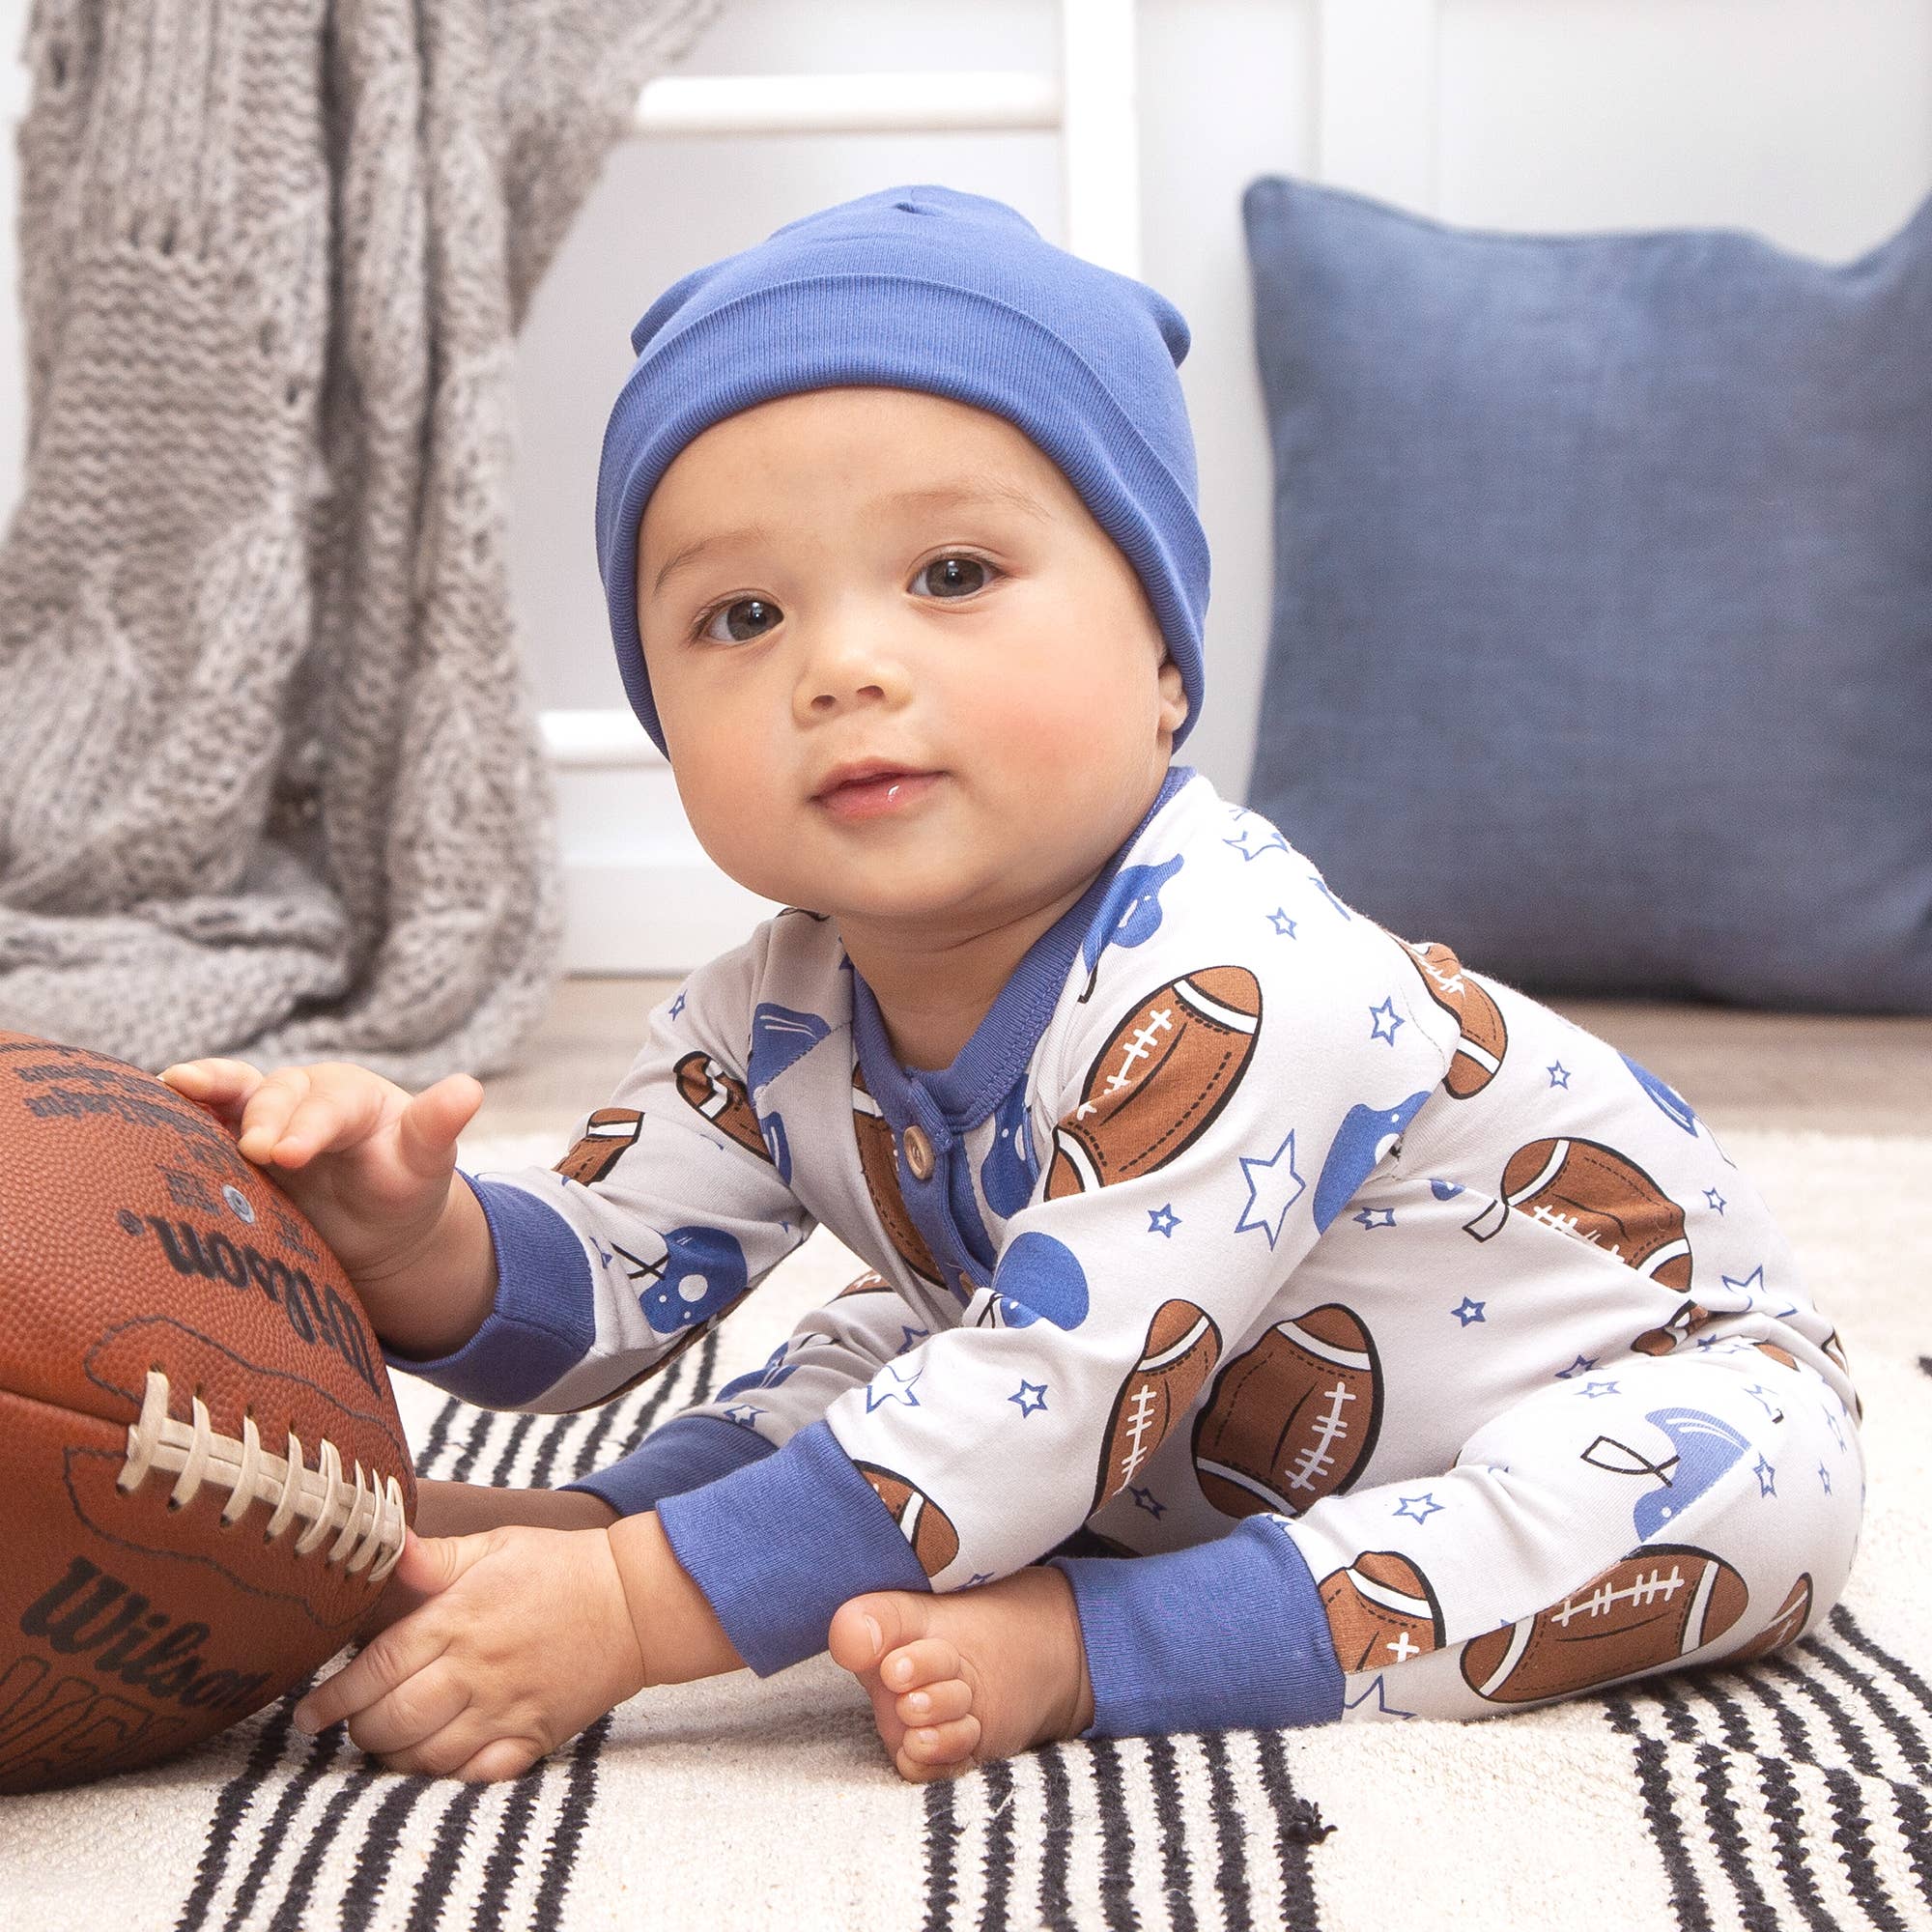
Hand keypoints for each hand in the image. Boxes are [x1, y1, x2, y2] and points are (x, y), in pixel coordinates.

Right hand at [156, 1058, 486, 1343]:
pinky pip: (209, 1113)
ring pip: (238, 1093)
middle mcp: (309, 1094)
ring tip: (177, 1088)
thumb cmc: (402, 1187)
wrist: (373, 1222)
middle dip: (265, 1118)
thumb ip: (436, 1127)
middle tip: (255, 1152)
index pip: (333, 1104)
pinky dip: (185, 1103)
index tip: (288, 1154)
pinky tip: (154, 1094)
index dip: (310, 1124)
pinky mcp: (234, 1137)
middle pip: (281, 1094)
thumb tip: (471, 1088)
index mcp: (357, 1097)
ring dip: (210, 1091)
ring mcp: (269, 1112)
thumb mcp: (424, 1163)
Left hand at [293, 1525, 649, 1781]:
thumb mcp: (498, 1545)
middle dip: (359, 1729)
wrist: (635, 1602)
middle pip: (391, 1720)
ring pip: (424, 1756)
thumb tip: (386, 1546)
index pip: (377, 1667)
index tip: (308, 1714)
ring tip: (387, 1742)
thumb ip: (438, 1556)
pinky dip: (445, 1778)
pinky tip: (434, 1763)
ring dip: (394, 1756)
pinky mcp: (533, 1737)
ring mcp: (505, 1708)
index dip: (334, 1697)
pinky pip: (473, 1776)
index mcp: (459, 1618)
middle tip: (352, 1722)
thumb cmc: (560, 1567)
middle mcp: (476, 1669)